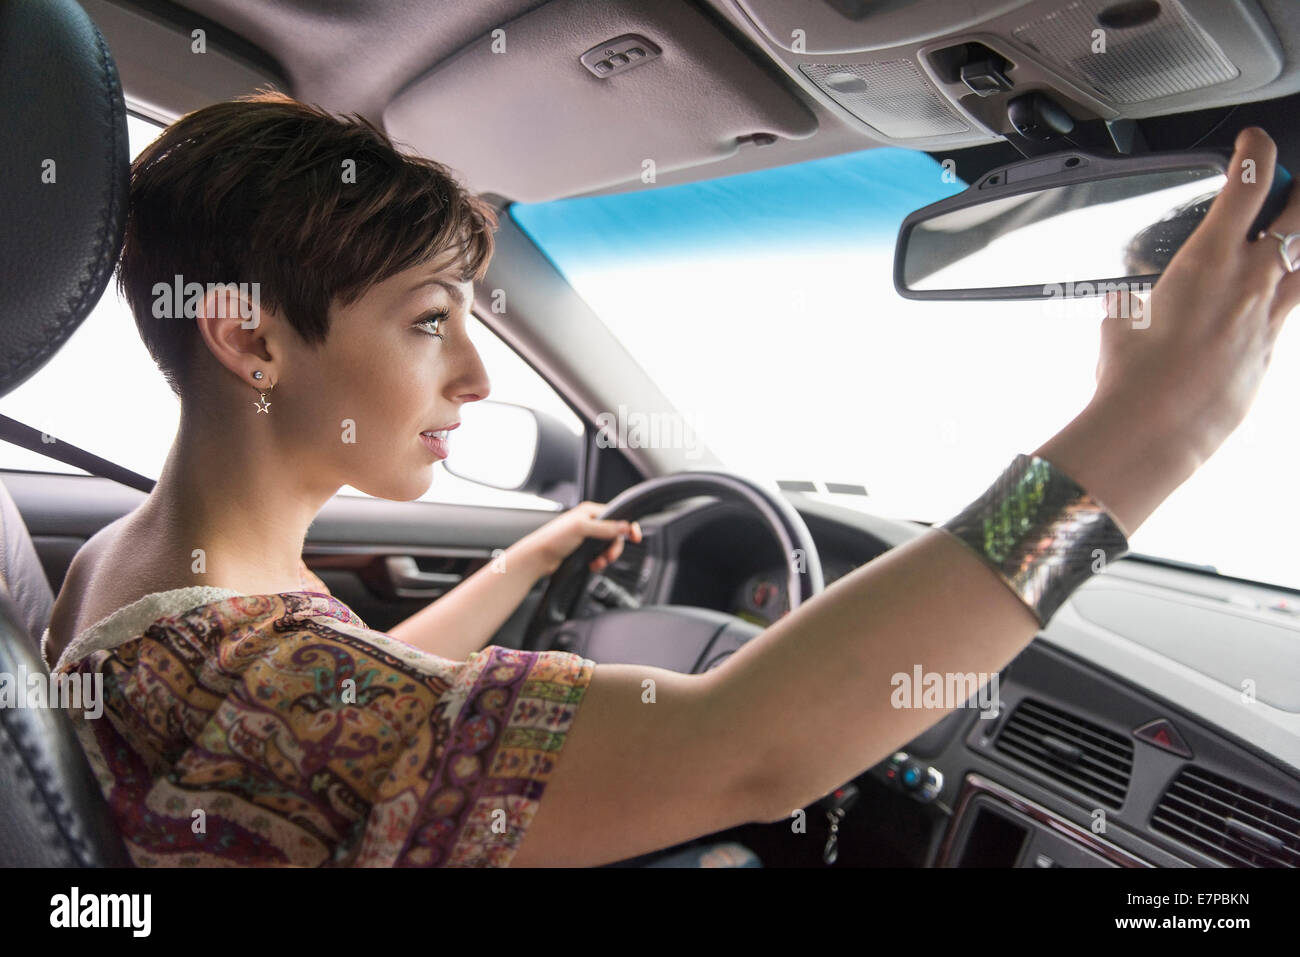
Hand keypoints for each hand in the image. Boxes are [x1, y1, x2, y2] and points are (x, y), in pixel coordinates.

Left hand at [514, 501, 642, 577]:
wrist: (538, 558)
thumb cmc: (554, 539)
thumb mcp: (581, 529)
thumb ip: (605, 528)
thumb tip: (625, 526)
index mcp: (590, 512)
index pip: (617, 516)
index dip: (628, 526)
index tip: (636, 537)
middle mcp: (589, 522)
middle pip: (614, 534)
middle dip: (614, 548)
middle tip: (609, 557)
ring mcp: (586, 536)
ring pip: (607, 547)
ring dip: (606, 557)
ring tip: (598, 563)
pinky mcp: (583, 549)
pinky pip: (599, 555)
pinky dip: (599, 562)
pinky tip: (593, 565)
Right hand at [1095, 126, 1299, 467]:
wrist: (1158, 428)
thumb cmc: (1133, 375)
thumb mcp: (1119, 318)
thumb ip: (1132, 297)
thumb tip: (1129, 302)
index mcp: (1208, 258)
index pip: (1249, 181)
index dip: (1256, 150)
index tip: (1253, 143)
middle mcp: (1250, 279)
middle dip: (1297, 191)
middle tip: (1283, 189)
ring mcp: (1269, 314)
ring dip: (1298, 241)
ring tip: (1283, 240)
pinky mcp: (1273, 348)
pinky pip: (1291, 305)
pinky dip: (1282, 291)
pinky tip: (1263, 297)